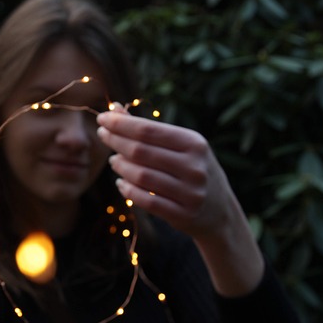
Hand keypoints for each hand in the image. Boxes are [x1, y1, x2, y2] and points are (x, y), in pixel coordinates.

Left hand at [96, 109, 233, 237]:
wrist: (220, 211)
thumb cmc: (192, 169)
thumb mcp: (180, 145)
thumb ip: (148, 129)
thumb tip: (115, 108)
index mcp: (194, 143)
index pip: (148, 130)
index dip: (120, 124)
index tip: (102, 118)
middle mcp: (194, 167)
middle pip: (141, 152)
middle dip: (116, 141)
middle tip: (102, 136)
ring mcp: (190, 193)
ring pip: (141, 177)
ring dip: (121, 167)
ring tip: (114, 161)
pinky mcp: (182, 215)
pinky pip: (146, 201)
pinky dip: (128, 190)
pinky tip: (121, 183)